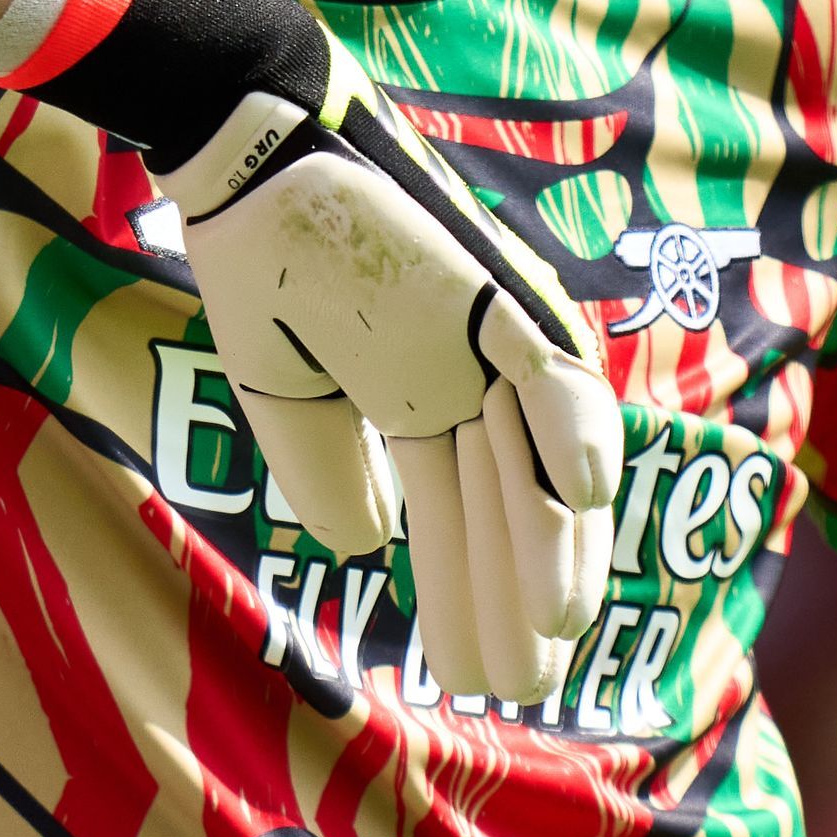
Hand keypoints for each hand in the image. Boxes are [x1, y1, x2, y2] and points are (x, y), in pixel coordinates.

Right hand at [157, 37, 622, 701]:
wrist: (249, 155)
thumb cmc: (262, 256)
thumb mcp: (285, 392)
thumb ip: (325, 470)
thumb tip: (370, 548)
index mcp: (418, 403)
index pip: (454, 519)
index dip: (464, 597)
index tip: (471, 674)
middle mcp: (468, 380)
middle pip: (508, 507)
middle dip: (516, 595)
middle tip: (526, 681)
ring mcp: (488, 339)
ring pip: (536, 461)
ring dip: (552, 544)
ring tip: (554, 630)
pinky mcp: (496, 291)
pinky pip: (551, 366)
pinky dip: (572, 427)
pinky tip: (587, 496)